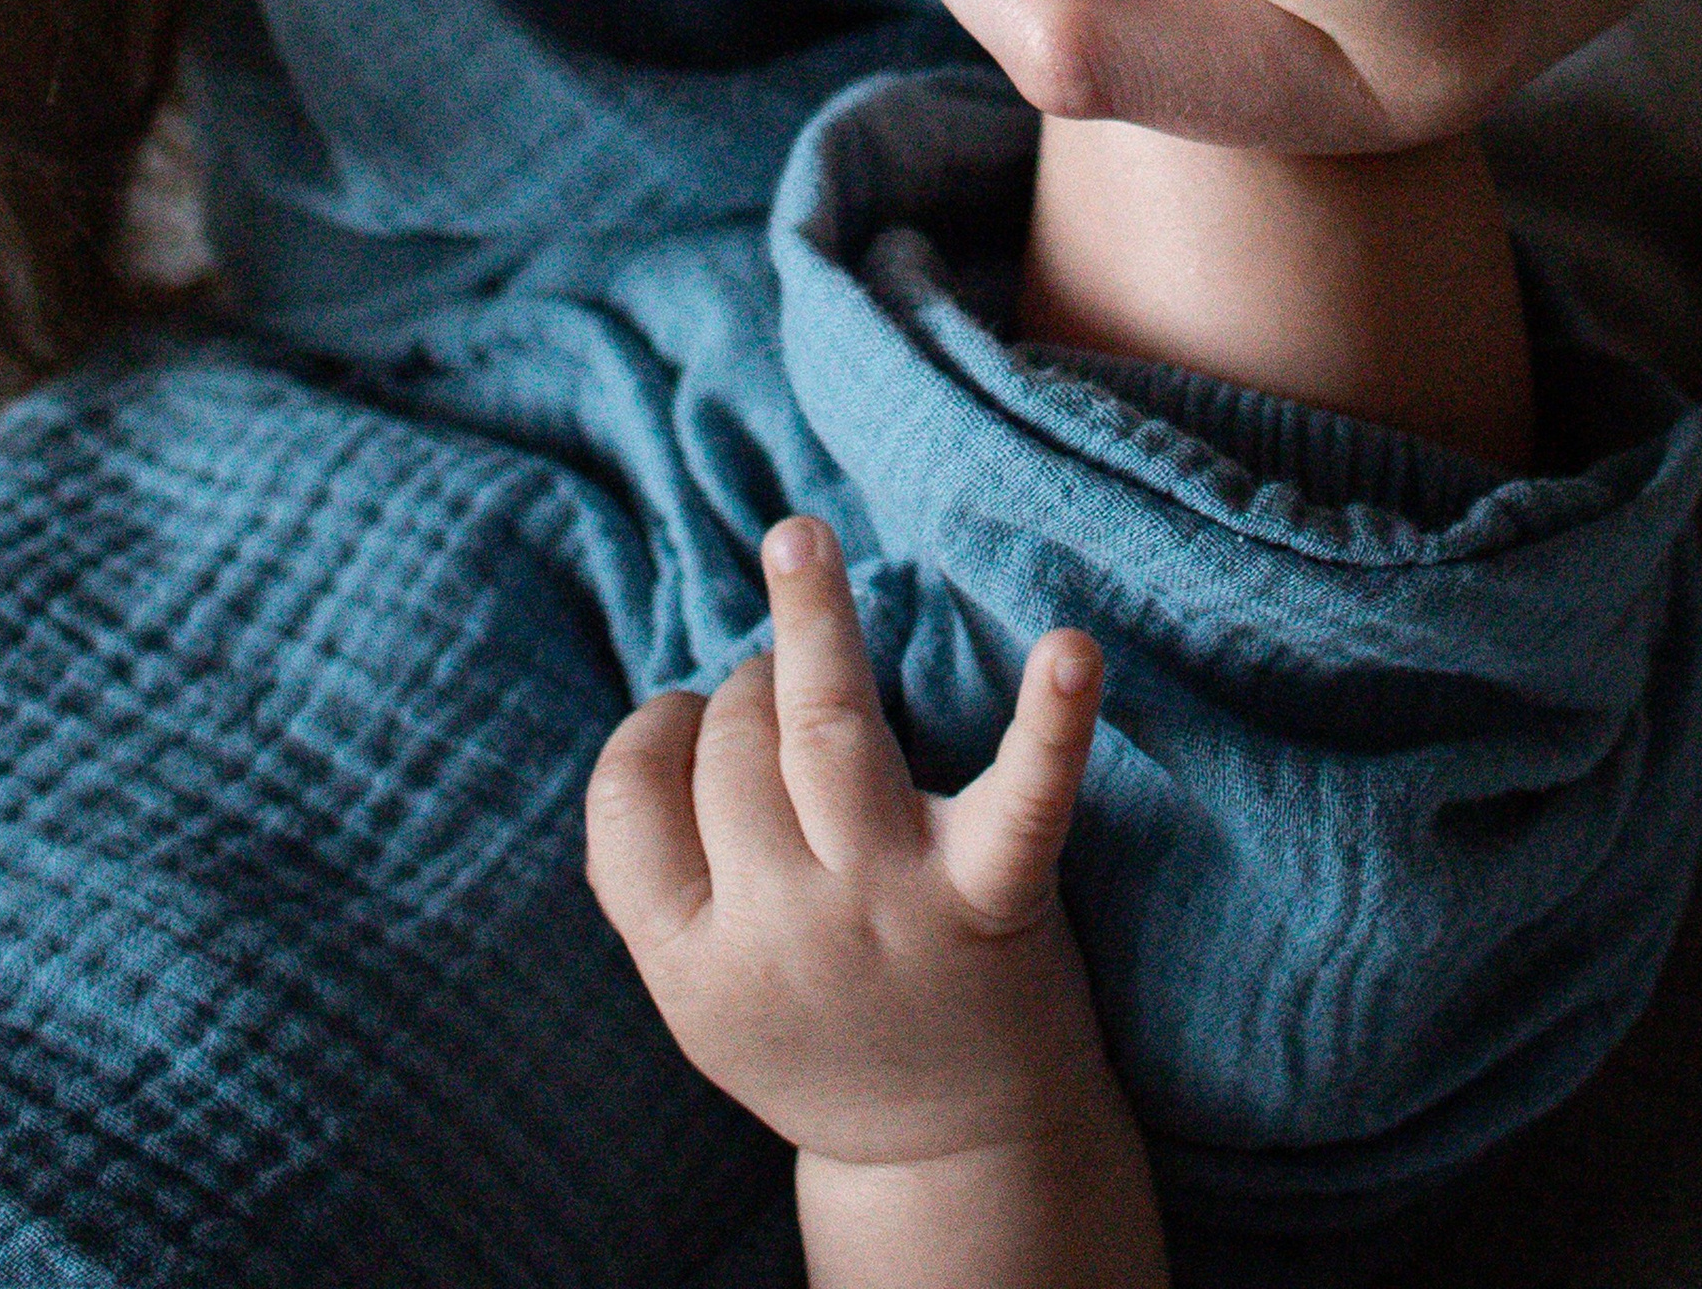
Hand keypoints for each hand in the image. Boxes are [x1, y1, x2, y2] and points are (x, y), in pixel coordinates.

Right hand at [584, 518, 1126, 1175]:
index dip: (655, 736)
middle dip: (744, 690)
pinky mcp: (992, 897)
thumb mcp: (704, 990)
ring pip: (825, 726)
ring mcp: (887, 908)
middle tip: (773, 691)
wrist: (955, 1159)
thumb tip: (668, 712)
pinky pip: (1024, 795)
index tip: (689, 729)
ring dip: (809, 621)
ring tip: (800, 544)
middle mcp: (783, 930)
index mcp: (694, 963)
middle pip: (735, 749)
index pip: (630, 800)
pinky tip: (1071, 648)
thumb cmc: (817, 1034)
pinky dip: (1052, 720)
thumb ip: (665, 877)